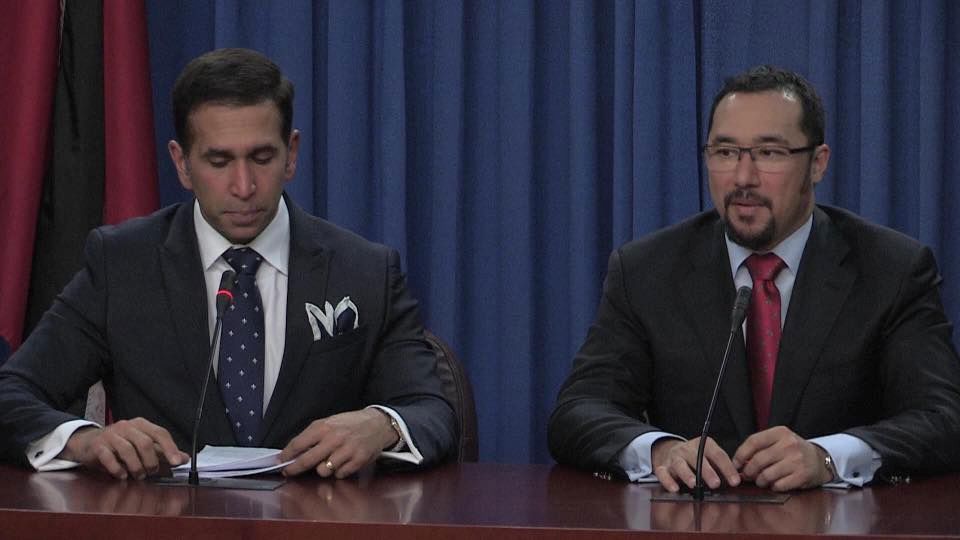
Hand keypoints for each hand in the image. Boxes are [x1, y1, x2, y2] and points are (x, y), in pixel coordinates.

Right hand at [59, 418, 187, 479]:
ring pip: (127, 450)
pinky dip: (117, 468)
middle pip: (144, 443)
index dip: (170, 448)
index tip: (177, 462)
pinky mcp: (98, 445)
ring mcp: (111, 435)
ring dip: (136, 466)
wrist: (88, 443)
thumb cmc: (120, 444)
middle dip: (151, 461)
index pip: (160, 433)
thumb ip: (163, 452)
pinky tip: (122, 475)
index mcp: (141, 424)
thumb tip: (185, 458)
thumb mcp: (143, 446)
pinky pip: (108, 457)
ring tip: (139, 476)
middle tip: (152, 472)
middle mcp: (127, 426)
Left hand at [280, 408, 398, 478]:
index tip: (280, 461)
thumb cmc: (350, 424)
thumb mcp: (330, 422)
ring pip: (323, 470)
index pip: (299, 443)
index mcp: (324, 427)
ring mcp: (346, 451)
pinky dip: (339, 471)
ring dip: (322, 469)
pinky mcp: (357, 460)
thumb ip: (313, 435)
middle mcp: (334, 439)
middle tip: (289, 471)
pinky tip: (342, 462)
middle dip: (294, 468)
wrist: (377, 424)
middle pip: (307, 460)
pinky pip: (340, 474)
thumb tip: (294, 451)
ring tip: (328, 461)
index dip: (287, 454)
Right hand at [651, 436, 740, 492]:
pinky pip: (663, 472)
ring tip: (694, 485)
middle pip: (697, 458)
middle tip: (716, 483)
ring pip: (680, 464)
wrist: (671, 451)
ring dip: (687, 474)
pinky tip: (674, 489)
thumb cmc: (696, 458)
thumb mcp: (710, 457)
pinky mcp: (663, 466)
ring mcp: (674, 457)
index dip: (727, 468)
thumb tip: (739, 479)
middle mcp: (688, 449)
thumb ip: (722, 467)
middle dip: (707, 471)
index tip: (735, 481)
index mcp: (703, 444)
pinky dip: (668, 481)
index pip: (717, 454)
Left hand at [732, 426, 833, 490]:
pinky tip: (775, 484)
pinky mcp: (802, 475)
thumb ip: (760, 448)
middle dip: (749, 471)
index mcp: (780, 432)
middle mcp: (789, 444)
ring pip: (766, 475)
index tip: (736, 464)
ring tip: (762, 480)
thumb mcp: (779, 441)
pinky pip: (778, 485)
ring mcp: (797, 460)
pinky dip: (773, 487)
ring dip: (760, 481)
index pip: (753, 441)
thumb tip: (740, 463)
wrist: (819, 460)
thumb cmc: (793, 451)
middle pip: (758, 460)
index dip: (740, 455)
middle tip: (748, 476)